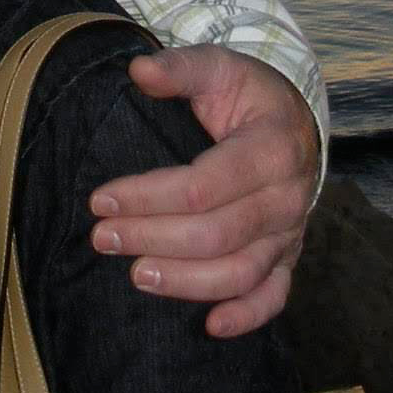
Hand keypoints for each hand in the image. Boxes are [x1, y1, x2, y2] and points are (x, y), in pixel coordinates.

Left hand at [88, 44, 319, 337]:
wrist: (292, 121)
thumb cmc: (247, 93)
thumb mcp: (217, 65)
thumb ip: (180, 67)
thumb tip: (139, 71)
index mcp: (271, 148)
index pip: (203, 185)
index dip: (148, 196)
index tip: (100, 199)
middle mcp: (286, 197)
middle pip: (216, 233)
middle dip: (152, 237)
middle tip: (101, 237)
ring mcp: (289, 232)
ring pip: (240, 271)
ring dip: (185, 281)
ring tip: (135, 275)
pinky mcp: (287, 256)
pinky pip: (274, 295)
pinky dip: (247, 315)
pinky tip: (211, 326)